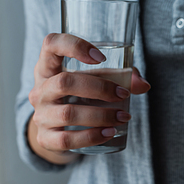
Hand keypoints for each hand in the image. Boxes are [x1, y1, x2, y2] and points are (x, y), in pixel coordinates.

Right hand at [28, 33, 150, 155]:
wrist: (61, 129)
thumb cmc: (82, 96)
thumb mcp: (97, 80)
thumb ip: (122, 77)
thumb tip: (143, 85)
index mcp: (49, 67)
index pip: (51, 44)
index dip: (74, 46)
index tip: (101, 57)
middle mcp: (40, 89)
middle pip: (64, 82)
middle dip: (100, 88)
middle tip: (123, 93)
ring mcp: (40, 114)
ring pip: (68, 113)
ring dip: (101, 115)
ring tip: (124, 117)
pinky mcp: (45, 138)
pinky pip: (66, 139)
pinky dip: (92, 136)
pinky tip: (110, 133)